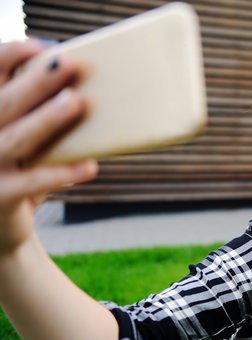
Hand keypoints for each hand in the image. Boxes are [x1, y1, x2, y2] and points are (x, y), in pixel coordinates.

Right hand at [0, 41, 97, 255]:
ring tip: (74, 102)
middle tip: (68, 63)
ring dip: (45, 119)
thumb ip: (40, 115)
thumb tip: (88, 90)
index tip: (47, 47)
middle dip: (35, 80)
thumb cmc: (21, 173)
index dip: (12, 55)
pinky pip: (32, 182)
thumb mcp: (27, 141)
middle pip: (3, 102)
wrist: (1, 229)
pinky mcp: (0, 196)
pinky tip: (91, 167)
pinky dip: (62, 174)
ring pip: (15, 138)